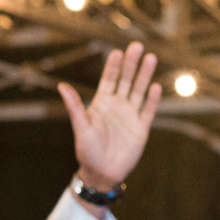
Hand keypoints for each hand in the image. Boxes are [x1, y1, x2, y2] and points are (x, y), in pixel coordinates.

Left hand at [58, 42, 161, 196]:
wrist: (102, 173)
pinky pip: (149, 111)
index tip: (118, 51)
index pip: (110, 79)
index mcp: (102, 103)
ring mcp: (130, 116)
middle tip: (138, 46)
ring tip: (151, 58)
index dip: (114, 66)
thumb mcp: (81, 128)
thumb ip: (75, 107)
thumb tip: (62, 86)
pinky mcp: (141, 129)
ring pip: (140, 91)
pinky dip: (153, 100)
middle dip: (132, 63)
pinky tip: (156, 87)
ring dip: (145, 75)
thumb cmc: (87, 151)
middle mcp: (117, 106)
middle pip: (127, 80)